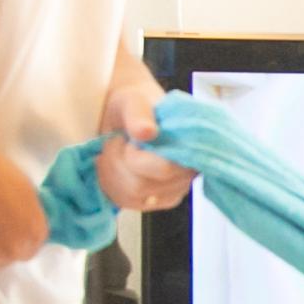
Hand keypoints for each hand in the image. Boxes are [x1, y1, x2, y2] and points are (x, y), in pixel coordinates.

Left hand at [99, 61, 189, 215]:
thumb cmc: (133, 103)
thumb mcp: (133, 99)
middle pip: (141, 186)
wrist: (127, 112)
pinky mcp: (156, 200)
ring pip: (131, 196)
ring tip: (116, 150)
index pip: (164, 169)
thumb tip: (148, 132)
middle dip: (119, 162)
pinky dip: (112, 184)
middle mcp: (188, 173)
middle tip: (118, 141)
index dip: (136, 156)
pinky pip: (127, 203)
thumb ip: (139, 113)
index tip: (129, 138)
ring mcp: (173, 191)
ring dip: (113, 171)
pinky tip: (114, 165)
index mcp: (191, 146)